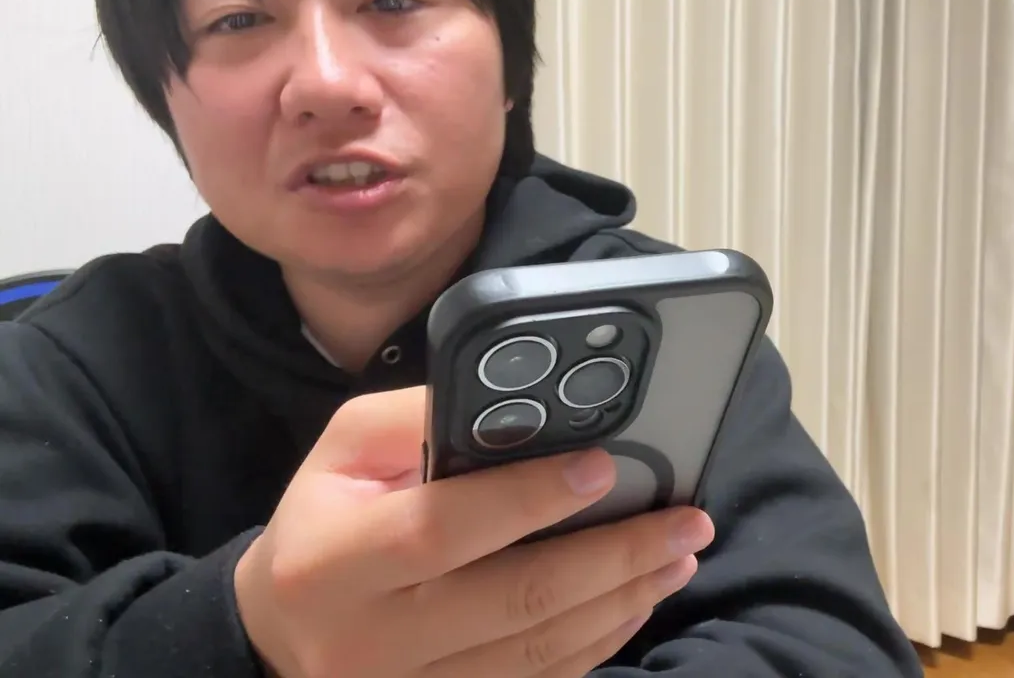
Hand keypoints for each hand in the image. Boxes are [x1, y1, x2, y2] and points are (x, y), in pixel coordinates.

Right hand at [234, 387, 713, 677]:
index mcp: (334, 563)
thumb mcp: (347, 450)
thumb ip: (422, 419)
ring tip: (678, 555)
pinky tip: (636, 600)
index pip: (444, 527)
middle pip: (517, 599)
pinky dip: (600, 641)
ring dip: (625, 599)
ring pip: (541, 650)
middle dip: (616, 555)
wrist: (283, 630)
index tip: (603, 467)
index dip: (528, 497)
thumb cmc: (325, 522)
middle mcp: (371, 640)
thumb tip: (521, 407)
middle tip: (685, 520)